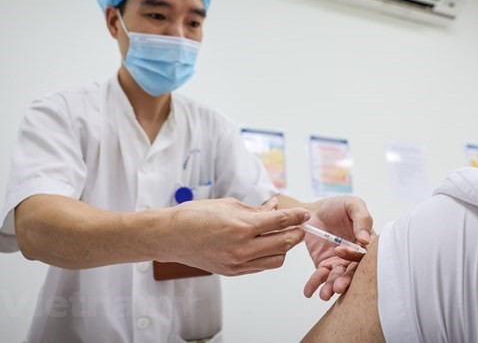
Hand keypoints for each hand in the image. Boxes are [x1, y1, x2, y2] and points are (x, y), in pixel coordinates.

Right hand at [153, 197, 309, 275]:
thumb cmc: (196, 215)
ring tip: (283, 236)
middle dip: (296, 234)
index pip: (280, 222)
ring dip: (284, 248)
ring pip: (276, 259)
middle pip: (283, 244)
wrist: (172, 236)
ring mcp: (238, 263)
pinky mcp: (233, 272)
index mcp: (242, 226)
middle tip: (300, 227)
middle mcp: (242, 248)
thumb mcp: (230, 204)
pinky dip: (268, 256)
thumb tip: (274, 208)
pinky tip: (266, 245)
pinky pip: (261, 266)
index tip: (305, 215)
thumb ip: (256, 209)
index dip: (297, 217)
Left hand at [302, 196, 372, 299]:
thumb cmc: (338, 206)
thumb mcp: (353, 205)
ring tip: (324, 294)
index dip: (355, 256)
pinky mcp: (325, 265)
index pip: (365, 254)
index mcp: (367, 242)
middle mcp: (355, 255)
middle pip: (352, 271)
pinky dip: (315, 284)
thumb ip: (362, 219)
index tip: (342, 252)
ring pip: (337, 277)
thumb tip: (365, 240)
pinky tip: (309, 291)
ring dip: (331, 286)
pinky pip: (321, 276)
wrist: (313, 210)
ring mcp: (340, 262)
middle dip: (345, 280)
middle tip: (338, 287)